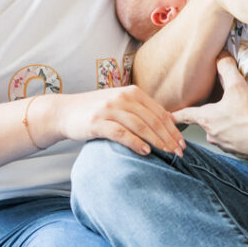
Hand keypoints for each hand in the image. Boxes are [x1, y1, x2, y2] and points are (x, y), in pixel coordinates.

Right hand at [52, 85, 185, 156]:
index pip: (159, 112)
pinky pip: (121, 133)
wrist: (65, 111)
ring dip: (157, 142)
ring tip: (167, 154)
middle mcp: (122, 97)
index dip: (173, 129)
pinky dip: (136, 143)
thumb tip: (169, 120)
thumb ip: (141, 109)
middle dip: (168, 138)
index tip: (182, 144)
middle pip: (152, 120)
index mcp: (132, 92)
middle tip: (179, 153)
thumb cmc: (96, 110)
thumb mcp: (120, 103)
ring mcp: (110, 109)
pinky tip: (146, 152)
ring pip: (140, 126)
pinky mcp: (97, 122)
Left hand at [172, 53, 247, 160]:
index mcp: (207, 118)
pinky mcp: (240, 153)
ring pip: (221, 133)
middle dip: (212, 116)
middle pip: (206, 123)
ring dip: (227, 127)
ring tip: (241, 118)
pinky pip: (236, 142)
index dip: (175, 114)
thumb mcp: (237, 85)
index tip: (166, 117)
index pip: (186, 115)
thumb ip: (226, 68)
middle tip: (223, 108)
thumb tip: (220, 55)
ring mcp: (226, 146)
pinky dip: (240, 136)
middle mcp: (212, 134)